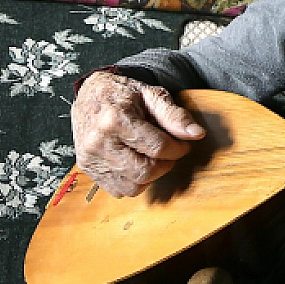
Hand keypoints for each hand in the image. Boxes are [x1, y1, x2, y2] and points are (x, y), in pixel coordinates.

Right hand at [70, 72, 203, 197]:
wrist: (89, 94)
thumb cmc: (122, 93)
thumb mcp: (151, 95)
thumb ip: (174, 115)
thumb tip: (197, 134)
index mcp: (115, 119)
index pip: (158, 147)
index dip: (178, 148)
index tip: (183, 145)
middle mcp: (99, 142)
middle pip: (145, 171)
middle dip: (165, 165)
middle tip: (168, 152)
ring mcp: (90, 158)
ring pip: (133, 186)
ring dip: (150, 176)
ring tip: (151, 157)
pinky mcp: (87, 169)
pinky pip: (119, 190)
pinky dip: (133, 181)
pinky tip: (135, 162)